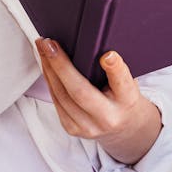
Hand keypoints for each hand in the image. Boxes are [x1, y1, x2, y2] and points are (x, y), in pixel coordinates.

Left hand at [36, 39, 162, 164]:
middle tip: (49, 44)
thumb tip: (94, 44)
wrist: (123, 126)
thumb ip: (115, 68)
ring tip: (43, 48)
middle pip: (80, 92)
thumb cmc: (124, 97)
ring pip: (61, 96)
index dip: (115, 69)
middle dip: (61, 65)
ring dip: (49, 69)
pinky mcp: (72, 128)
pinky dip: (49, 80)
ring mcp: (87, 126)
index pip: (122, 83)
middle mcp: (108, 117)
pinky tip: (46, 65)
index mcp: (127, 101)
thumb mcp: (129, 80)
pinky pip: (56, 101)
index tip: (108, 55)